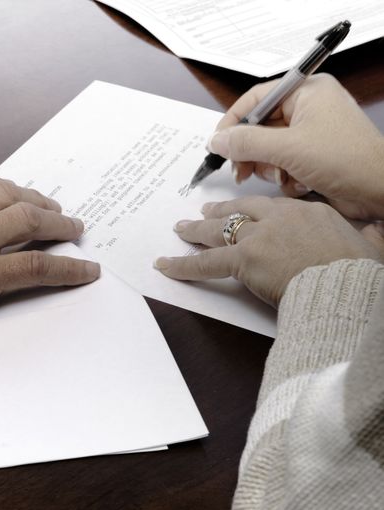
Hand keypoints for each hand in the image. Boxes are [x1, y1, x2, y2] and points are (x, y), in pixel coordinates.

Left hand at [154, 196, 383, 305]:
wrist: (344, 285)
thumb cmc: (356, 272)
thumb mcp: (369, 246)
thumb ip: (367, 236)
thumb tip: (376, 233)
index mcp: (310, 211)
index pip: (275, 206)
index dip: (256, 210)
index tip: (248, 212)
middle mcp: (280, 217)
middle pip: (243, 210)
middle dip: (222, 211)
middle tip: (205, 212)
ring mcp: (259, 235)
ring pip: (219, 229)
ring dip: (196, 230)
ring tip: (180, 229)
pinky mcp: (244, 258)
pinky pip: (205, 261)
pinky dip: (182, 264)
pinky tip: (164, 265)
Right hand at [208, 74, 383, 219]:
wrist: (380, 190)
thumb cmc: (345, 160)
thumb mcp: (288, 149)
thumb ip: (247, 143)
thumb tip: (216, 141)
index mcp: (307, 91)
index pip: (256, 98)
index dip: (233, 121)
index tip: (217, 144)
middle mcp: (309, 107)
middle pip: (259, 126)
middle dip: (252, 152)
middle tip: (242, 171)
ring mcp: (311, 131)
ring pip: (268, 148)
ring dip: (269, 167)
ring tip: (281, 177)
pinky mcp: (313, 154)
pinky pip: (282, 161)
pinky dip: (283, 175)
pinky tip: (297, 183)